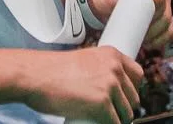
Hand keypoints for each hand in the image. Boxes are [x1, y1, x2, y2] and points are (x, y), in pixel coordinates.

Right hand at [20, 46, 142, 123]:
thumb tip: (112, 89)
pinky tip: (99, 123)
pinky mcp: (102, 104)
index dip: (131, 90)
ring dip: (117, 119)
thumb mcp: (83, 61)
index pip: (137, 75)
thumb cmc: (51, 71)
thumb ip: (100, 69)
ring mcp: (110, 86)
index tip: (123, 98)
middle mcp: (114, 68)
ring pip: (127, 113)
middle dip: (124, 107)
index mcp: (111, 55)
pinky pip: (116, 123)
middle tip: (110, 112)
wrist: (35, 76)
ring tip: (103, 119)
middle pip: (134, 97)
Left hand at [82, 0, 172, 48]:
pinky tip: (148, 43)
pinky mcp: (159, 21)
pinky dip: (160, 39)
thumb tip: (132, 7)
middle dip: (154, 18)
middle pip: (166, 5)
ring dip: (156, 31)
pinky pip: (167, 32)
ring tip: (140, 37)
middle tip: (138, 27)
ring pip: (167, 20)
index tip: (148, 6)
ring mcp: (160, 6)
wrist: (100, 6)